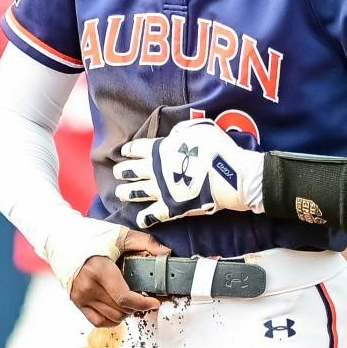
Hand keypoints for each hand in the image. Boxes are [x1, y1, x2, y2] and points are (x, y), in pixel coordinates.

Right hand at [68, 228, 170, 325]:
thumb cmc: (89, 234)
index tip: (155, 301)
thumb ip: (145, 243)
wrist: (59, 237)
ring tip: (133, 300)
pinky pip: (98, 321)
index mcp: (99, 270)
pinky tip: (119, 309)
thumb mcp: (119, 234)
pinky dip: (112, 319)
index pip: (124, 298)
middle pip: (120, 310)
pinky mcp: (76, 301)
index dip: (143, 303)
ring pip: (111, 317)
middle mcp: (88, 287)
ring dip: (127, 312)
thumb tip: (167, 253)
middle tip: (147, 297)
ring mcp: (80, 296)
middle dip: (138, 306)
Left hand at [113, 119, 262, 229]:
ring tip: (120, 192)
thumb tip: (173, 135)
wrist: (228, 175)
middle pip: (131, 170)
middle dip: (122, 171)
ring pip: (137, 192)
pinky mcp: (171, 208)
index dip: (129, 150)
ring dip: (127, 192)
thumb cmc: (216, 148)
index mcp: (159, 149)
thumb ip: (181, 131)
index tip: (124, 151)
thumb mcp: (198, 128)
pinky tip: (140, 219)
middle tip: (118, 172)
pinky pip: (153, 215)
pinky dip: (145, 217)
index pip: (137, 148)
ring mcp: (161, 190)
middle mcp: (155, 170)